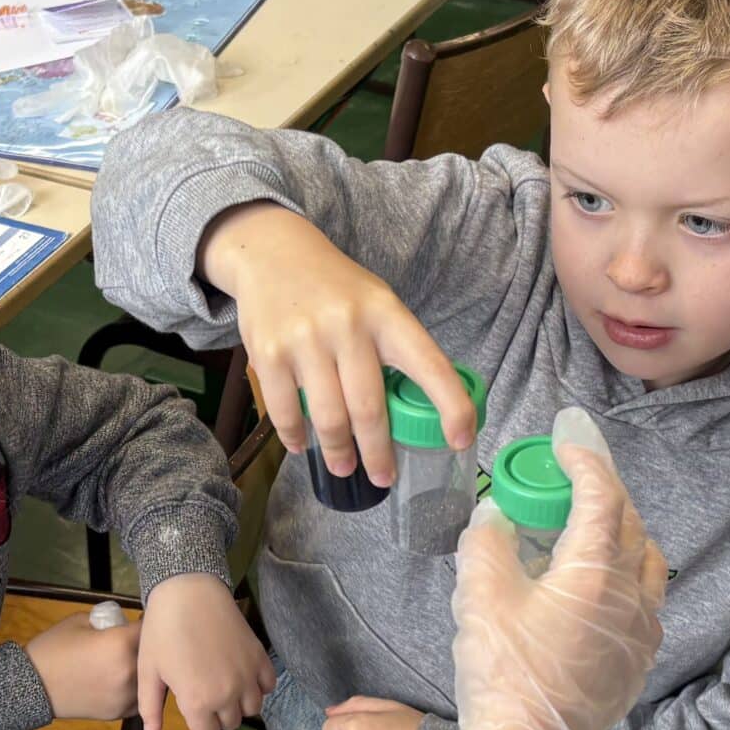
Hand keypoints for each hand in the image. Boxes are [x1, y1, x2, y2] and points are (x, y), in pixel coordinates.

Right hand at [28, 607, 142, 721]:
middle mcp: (129, 671)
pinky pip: (138, 697)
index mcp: (120, 644)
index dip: (147, 622)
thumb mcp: (80, 621)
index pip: (149, 628)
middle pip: (152, 655)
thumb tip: (126, 622)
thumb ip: (109, 619)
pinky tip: (121, 679)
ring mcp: (125, 695)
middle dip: (147, 646)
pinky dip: (134, 689)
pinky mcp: (119, 712)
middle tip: (136, 640)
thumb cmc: (53, 650)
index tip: (145, 620)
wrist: (32, 686)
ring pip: (148, 679)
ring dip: (143, 670)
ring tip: (128, 661)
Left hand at [134, 573, 273, 729]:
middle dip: (218, 714)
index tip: (191, 705)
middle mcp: (227, 694)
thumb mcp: (149, 671)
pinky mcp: (259, 657)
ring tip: (224, 684)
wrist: (188, 593)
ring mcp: (247, 676)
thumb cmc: (162, 631)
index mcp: (197, 702)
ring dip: (240, 703)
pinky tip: (242, 673)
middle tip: (205, 691)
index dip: (198, 723)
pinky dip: (258, 685)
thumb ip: (150, 708)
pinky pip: (268, 686)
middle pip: (230, 723)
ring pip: (252, 709)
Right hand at [198, 202, 476, 489]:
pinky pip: (285, 412)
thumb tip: (418, 412)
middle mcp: (348, 325)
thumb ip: (394, 350)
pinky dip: (296, 437)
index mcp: (386, 314)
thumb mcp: (376, 304)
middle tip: (384, 477)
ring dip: (339, 453)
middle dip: (379, 453)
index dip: (451, 405)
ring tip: (344, 467)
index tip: (461, 440)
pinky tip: (302, 446)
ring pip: (329, 418)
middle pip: (369, 408)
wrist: (272, 253)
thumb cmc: (335, 289)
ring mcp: (306, 340)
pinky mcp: (269, 353)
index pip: (429, 364)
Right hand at [446, 408, 666, 729]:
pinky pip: (646, 601)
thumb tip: (497, 516)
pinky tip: (598, 586)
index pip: (602, 495)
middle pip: (630, 522)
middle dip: (604, 491)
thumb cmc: (502, 674)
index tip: (567, 440)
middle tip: (571, 478)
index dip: (586, 460)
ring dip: (622, 533)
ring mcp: (641, 631)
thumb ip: (488, 542)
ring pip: (647, 561)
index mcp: (595, 571)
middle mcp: (630, 595)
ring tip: (588, 528)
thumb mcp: (479, 598)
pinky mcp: (638, 661)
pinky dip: (626, 576)